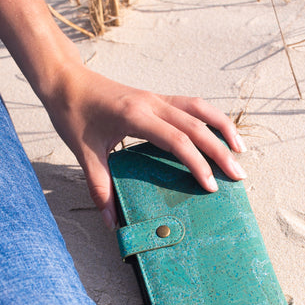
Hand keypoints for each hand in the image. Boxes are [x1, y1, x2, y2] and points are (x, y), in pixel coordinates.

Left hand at [44, 66, 246, 229]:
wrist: (65, 81)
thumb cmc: (73, 114)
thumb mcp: (83, 153)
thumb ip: (100, 188)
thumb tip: (111, 223)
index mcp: (136, 116)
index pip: (178, 141)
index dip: (198, 164)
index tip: (211, 186)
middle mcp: (152, 103)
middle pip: (197, 125)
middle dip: (221, 150)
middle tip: (238, 175)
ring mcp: (156, 97)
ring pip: (200, 108)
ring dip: (222, 127)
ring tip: (239, 150)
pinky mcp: (155, 97)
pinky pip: (190, 104)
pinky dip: (209, 117)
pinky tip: (215, 131)